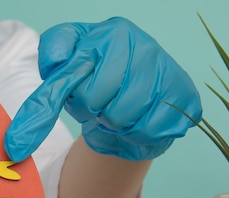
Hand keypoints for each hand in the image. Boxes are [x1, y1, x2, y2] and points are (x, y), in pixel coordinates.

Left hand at [4, 17, 201, 161]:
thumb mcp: (69, 58)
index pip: (78, 75)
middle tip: (98, 104)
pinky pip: (147, 131)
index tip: (43, 124)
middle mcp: (145, 46)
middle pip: (97, 101)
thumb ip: (54, 50)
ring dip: (113, 123)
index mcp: (112, 32)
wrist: (136, 99)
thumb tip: (55, 63)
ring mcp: (168, 72)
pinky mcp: (185, 99)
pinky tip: (139, 119)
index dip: (70, 98)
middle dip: (91, 110)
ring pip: (121, 118)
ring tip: (117, 111)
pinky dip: (136, 134)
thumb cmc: (97, 78)